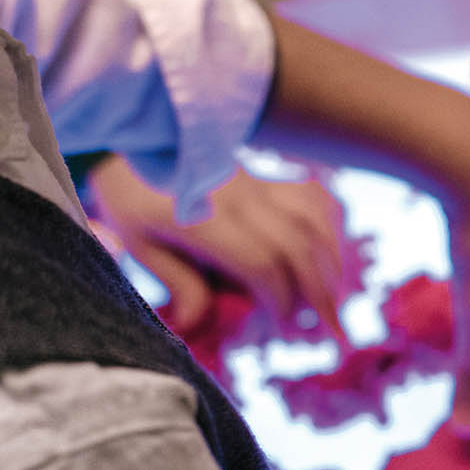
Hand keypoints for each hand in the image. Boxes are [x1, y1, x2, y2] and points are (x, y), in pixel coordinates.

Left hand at [87, 158, 348, 339]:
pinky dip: (332, 226)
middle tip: (331, 328)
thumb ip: (176, 281)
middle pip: (299, 245)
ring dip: (333, 262)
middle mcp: (240, 197)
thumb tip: (195, 324)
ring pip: (315, 220)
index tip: (283, 329)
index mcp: (203, 218)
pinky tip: (332, 253)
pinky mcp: (268, 176)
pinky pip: (315, 196)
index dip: (280, 300)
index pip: (261, 263)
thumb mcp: (140, 244)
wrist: (137, 140)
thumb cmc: (133, 201)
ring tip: (337, 297)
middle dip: (320, 291)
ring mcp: (258, 182)